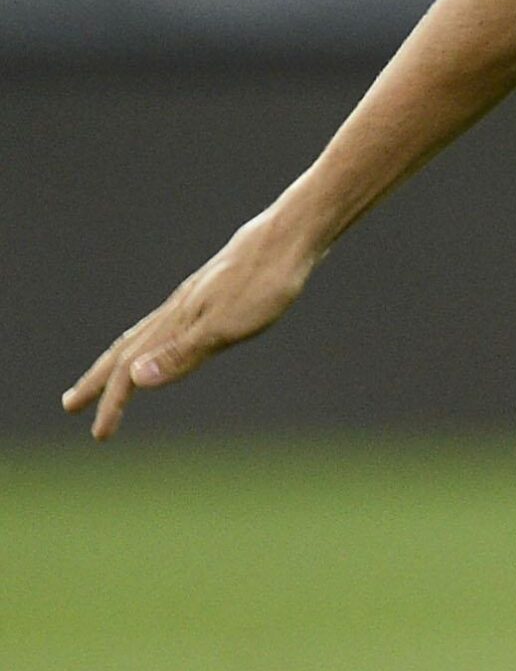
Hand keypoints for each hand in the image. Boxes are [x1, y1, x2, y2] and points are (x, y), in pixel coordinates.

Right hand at [62, 212, 319, 439]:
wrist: (291, 235)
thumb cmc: (264, 283)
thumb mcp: (225, 325)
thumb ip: (182, 353)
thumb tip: (134, 380)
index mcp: (174, 323)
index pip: (131, 370)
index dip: (113, 403)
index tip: (99, 435)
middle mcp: (176, 310)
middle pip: (126, 349)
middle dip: (98, 380)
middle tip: (70, 404)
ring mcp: (195, 300)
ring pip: (146, 334)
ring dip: (124, 359)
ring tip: (114, 376)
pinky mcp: (216, 291)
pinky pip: (171, 324)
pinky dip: (155, 340)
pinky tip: (170, 341)